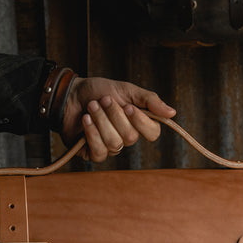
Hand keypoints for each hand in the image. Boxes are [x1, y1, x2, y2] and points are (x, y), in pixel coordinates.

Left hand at [60, 77, 175, 162]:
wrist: (70, 94)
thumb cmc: (98, 91)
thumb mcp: (126, 90)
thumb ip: (149, 101)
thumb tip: (172, 113)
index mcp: (138, 122)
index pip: (153, 133)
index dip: (141, 122)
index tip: (128, 107)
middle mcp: (126, 137)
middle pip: (130, 137)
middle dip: (114, 116)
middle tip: (103, 100)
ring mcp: (110, 147)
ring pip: (114, 143)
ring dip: (100, 121)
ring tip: (91, 107)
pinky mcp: (93, 153)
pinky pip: (99, 152)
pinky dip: (91, 133)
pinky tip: (85, 120)